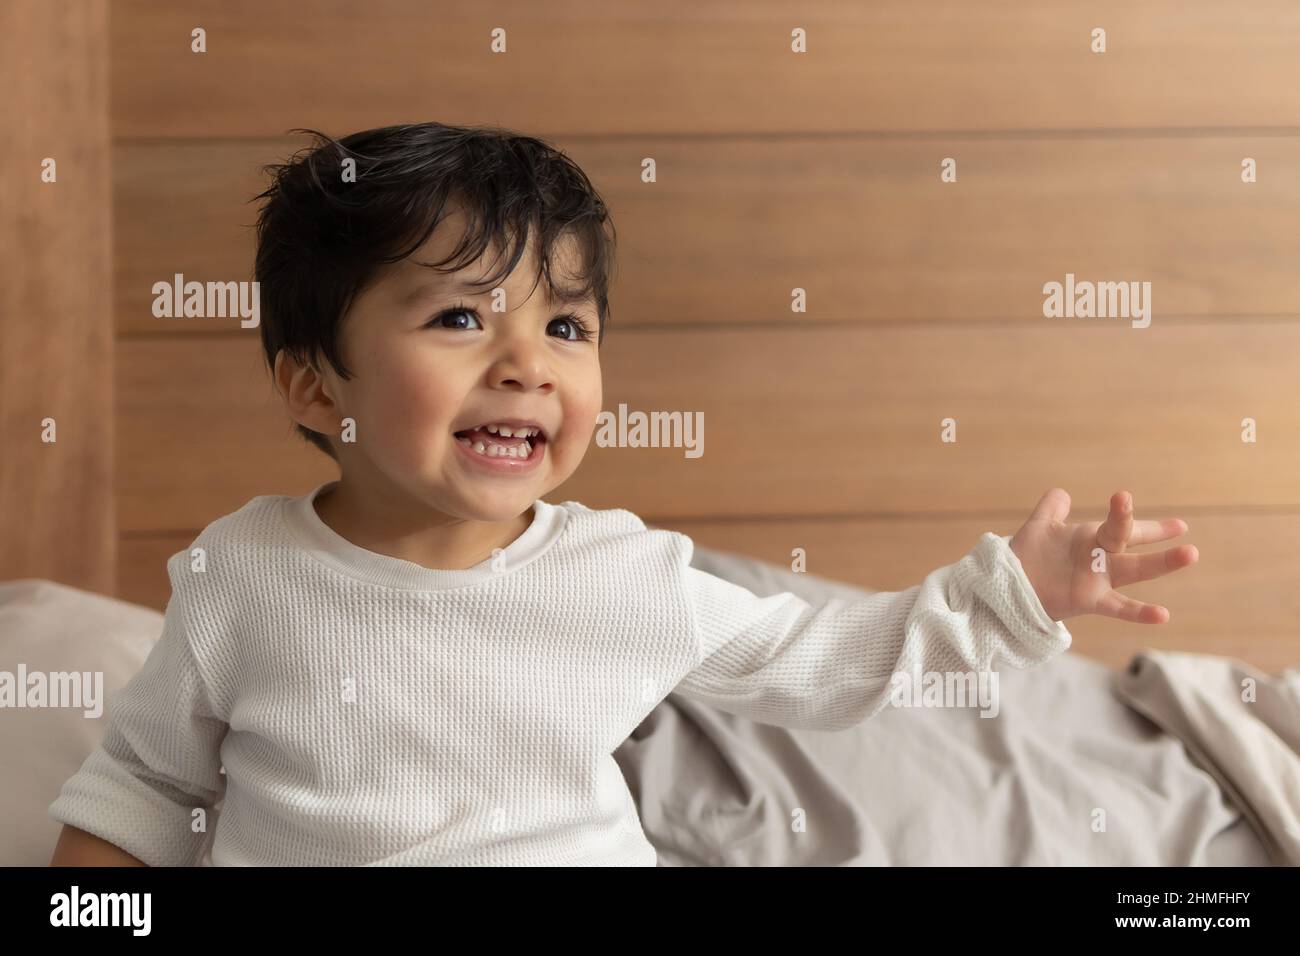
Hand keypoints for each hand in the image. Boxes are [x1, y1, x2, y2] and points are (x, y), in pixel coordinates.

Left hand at [1008, 489, 1197, 622]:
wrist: (1010, 586)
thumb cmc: (1027, 557)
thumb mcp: (1040, 526)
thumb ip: (1052, 508)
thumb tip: (1063, 492)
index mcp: (1092, 538)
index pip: (1126, 527)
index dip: (1149, 524)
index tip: (1180, 525)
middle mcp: (1101, 558)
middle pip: (1130, 540)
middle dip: (1154, 533)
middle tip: (1180, 526)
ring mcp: (1098, 579)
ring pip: (1134, 569)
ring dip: (1161, 563)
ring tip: (1189, 553)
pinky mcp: (1089, 600)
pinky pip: (1118, 607)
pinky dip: (1140, 612)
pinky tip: (1163, 614)